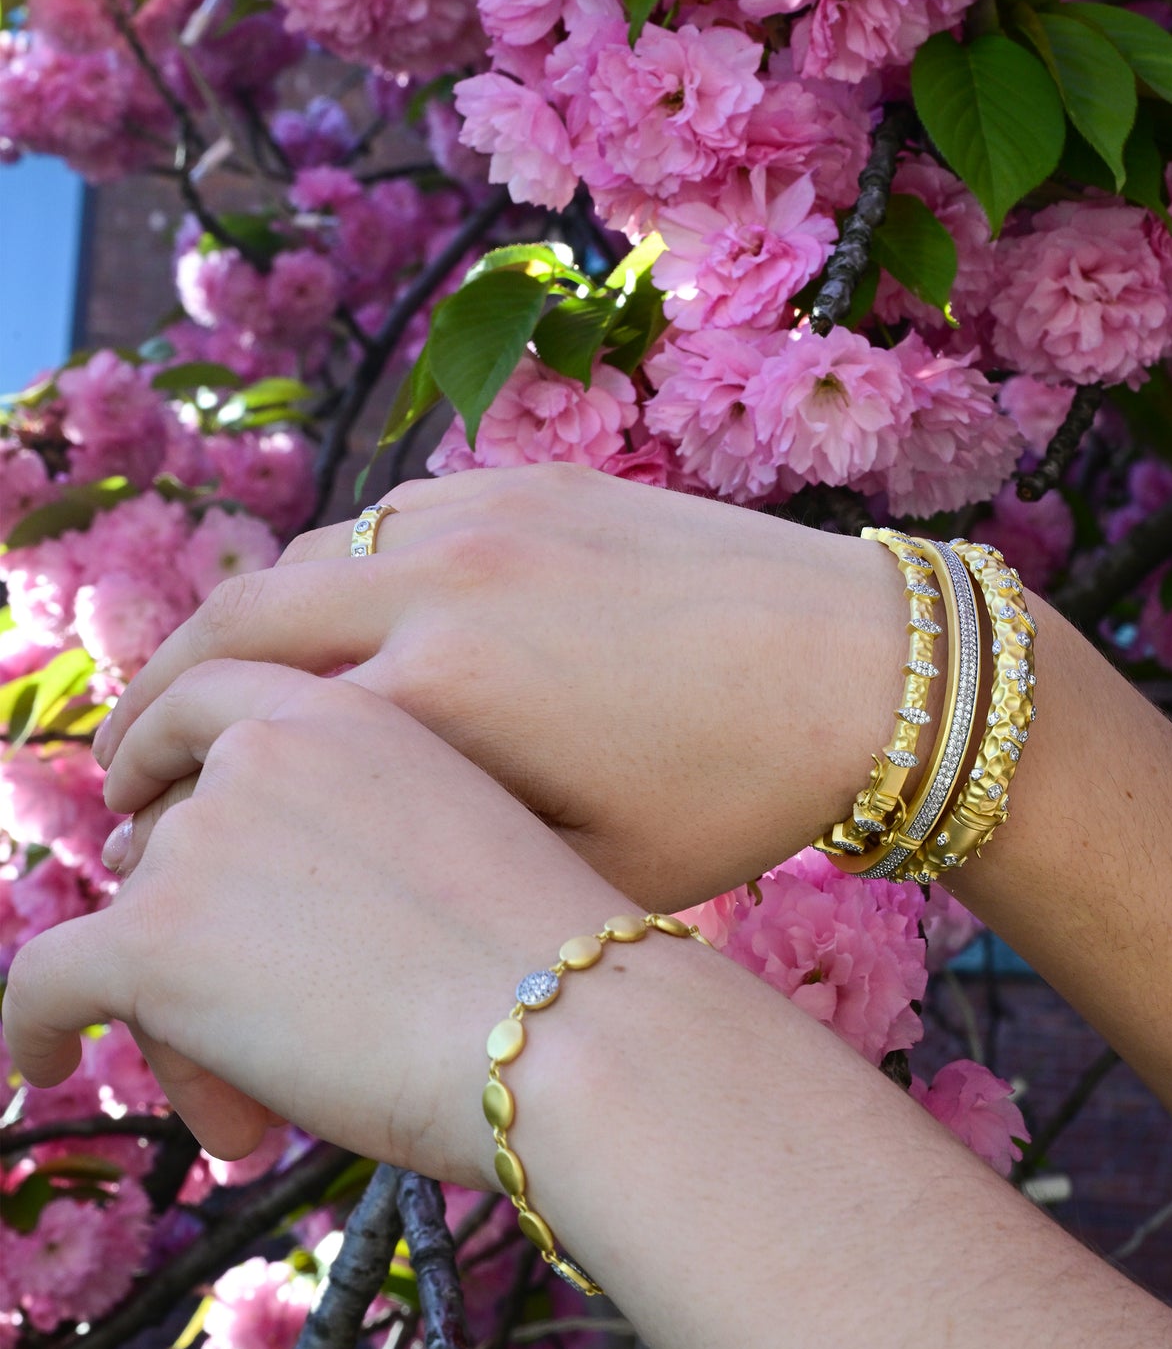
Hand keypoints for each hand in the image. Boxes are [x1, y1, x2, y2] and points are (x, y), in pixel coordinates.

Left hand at [7, 663, 643, 1175]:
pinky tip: (43, 1064)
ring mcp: (204, 837)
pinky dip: (34, 1030)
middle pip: (170, 844)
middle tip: (268, 1029)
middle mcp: (265, 748)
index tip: (140, 795)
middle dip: (193, 934)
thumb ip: (371, 841)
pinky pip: (44, 985)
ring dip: (183, 1023)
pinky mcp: (155, 937)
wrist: (570, 1028)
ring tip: (261, 1116)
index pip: (212, 699)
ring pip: (134, 935)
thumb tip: (291, 924)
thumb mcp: (467, 850)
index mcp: (353, 714)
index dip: (159, 749)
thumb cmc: (559, 963)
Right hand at [93, 466, 904, 910]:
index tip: (128, 819)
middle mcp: (437, 580)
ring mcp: (488, 511)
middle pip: (235, 618)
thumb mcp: (586, 869)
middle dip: (161, 687)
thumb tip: (343, 863)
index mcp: (440, 694)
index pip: (233, 723)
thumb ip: (445, 852)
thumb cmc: (738, 796)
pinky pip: (395, 516)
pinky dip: (346, 570)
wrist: (865, 665)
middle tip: (132, 756)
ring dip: (252, 623)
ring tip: (234, 694)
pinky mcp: (539, 480)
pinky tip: (359, 625)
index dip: (158, 776)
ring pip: (309, 555)